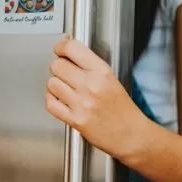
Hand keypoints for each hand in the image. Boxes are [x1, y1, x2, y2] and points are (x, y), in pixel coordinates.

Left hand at [46, 38, 144, 159]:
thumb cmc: (122, 109)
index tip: (60, 49)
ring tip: (65, 88)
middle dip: (58, 67)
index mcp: (102, 72)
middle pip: (57, 65)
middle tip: (64, 72)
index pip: (73, 49)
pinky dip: (52, 100)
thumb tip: (68, 53)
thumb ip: (90, 66)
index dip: (61, 46)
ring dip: (55, 85)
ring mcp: (82, 103)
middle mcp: (91, 86)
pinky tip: (60, 100)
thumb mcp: (111, 79)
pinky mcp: (76, 120)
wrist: (130, 135)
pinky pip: (51, 103)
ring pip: (52, 83)